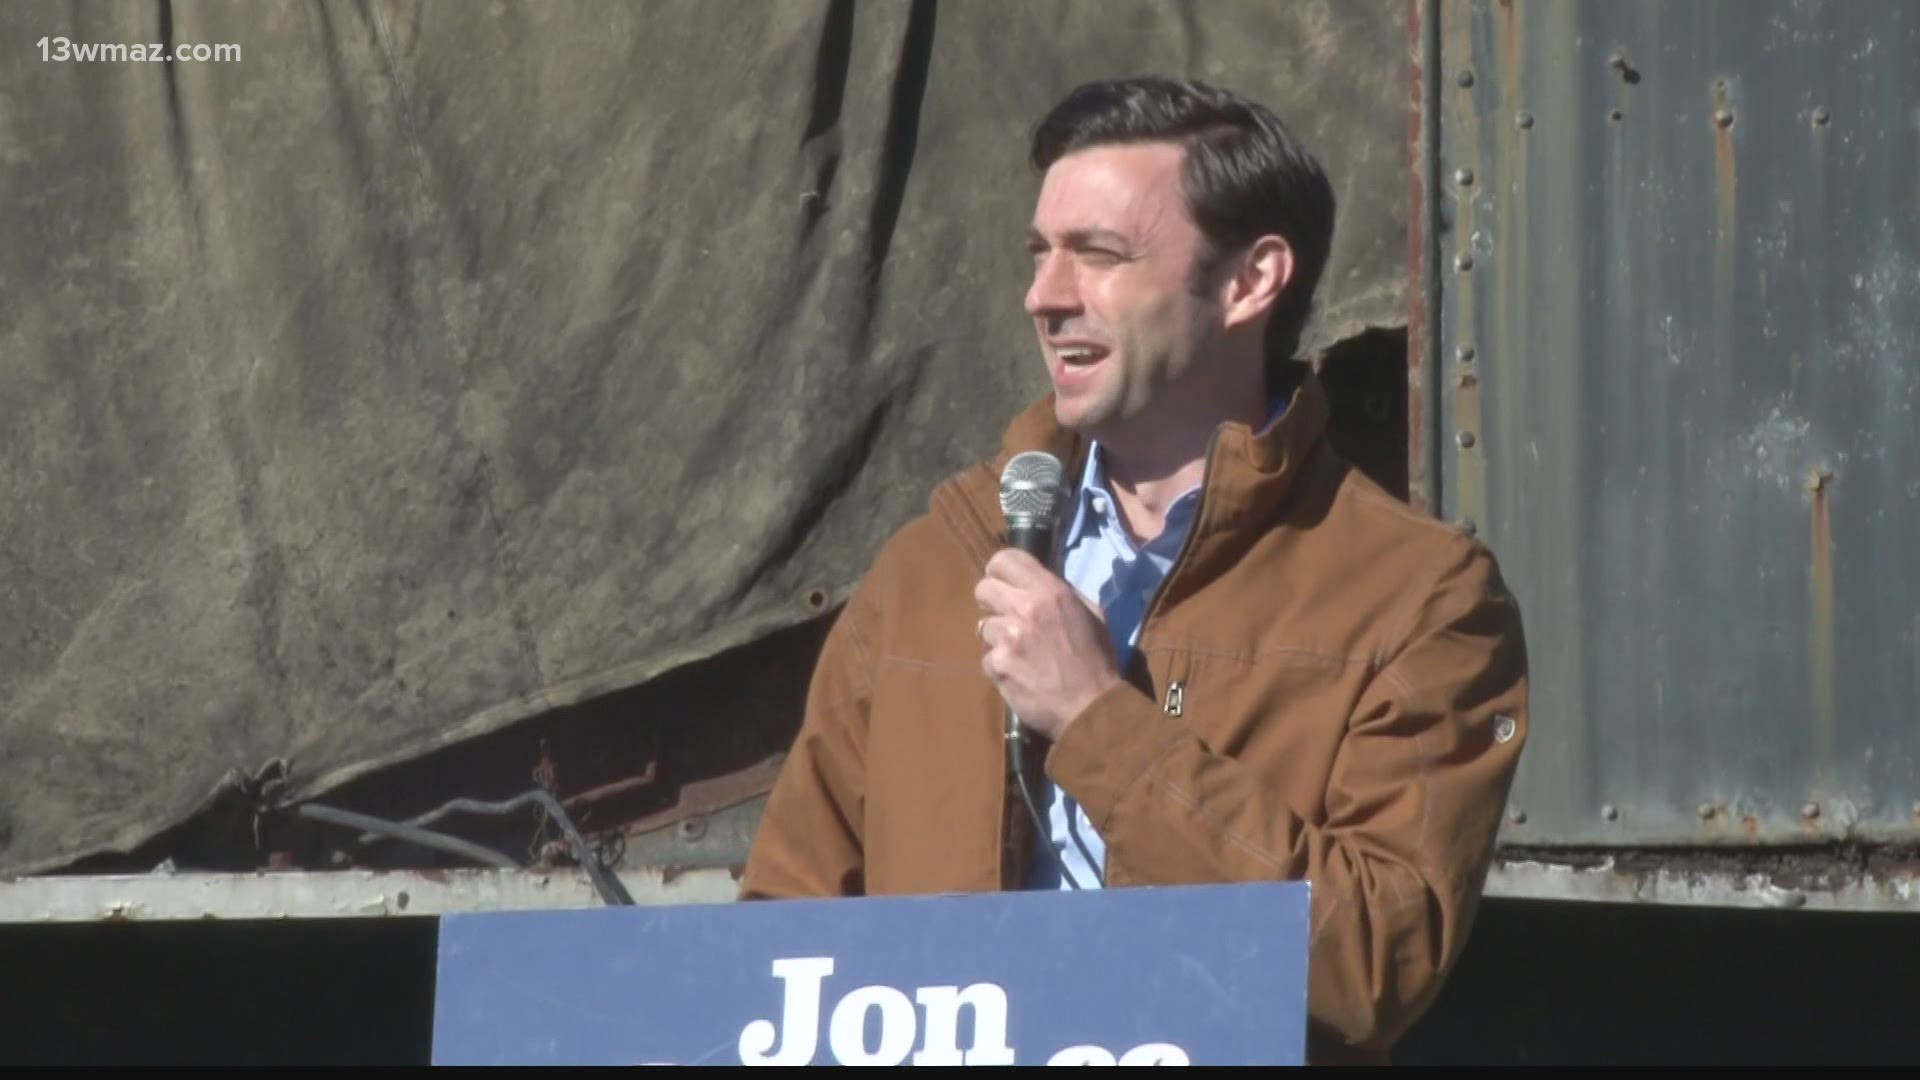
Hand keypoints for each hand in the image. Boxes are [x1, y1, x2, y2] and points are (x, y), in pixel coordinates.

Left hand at [973, 548, 1121, 740]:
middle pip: (983, 588)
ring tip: (1021, 654)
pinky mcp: (998, 665)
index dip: (1000, 570)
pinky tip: (1020, 676)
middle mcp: (1024, 607)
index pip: (1005, 559)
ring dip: (998, 639)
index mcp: (1050, 590)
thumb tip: (1039, 583)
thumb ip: (1062, 594)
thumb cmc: (1097, 661)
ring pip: (983, 627)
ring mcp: (1008, 637)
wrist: (1091, 708)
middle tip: (1007, 618)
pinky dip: (1000, 668)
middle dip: (991, 602)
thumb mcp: (1091, 614)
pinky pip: (987, 659)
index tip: (1004, 583)